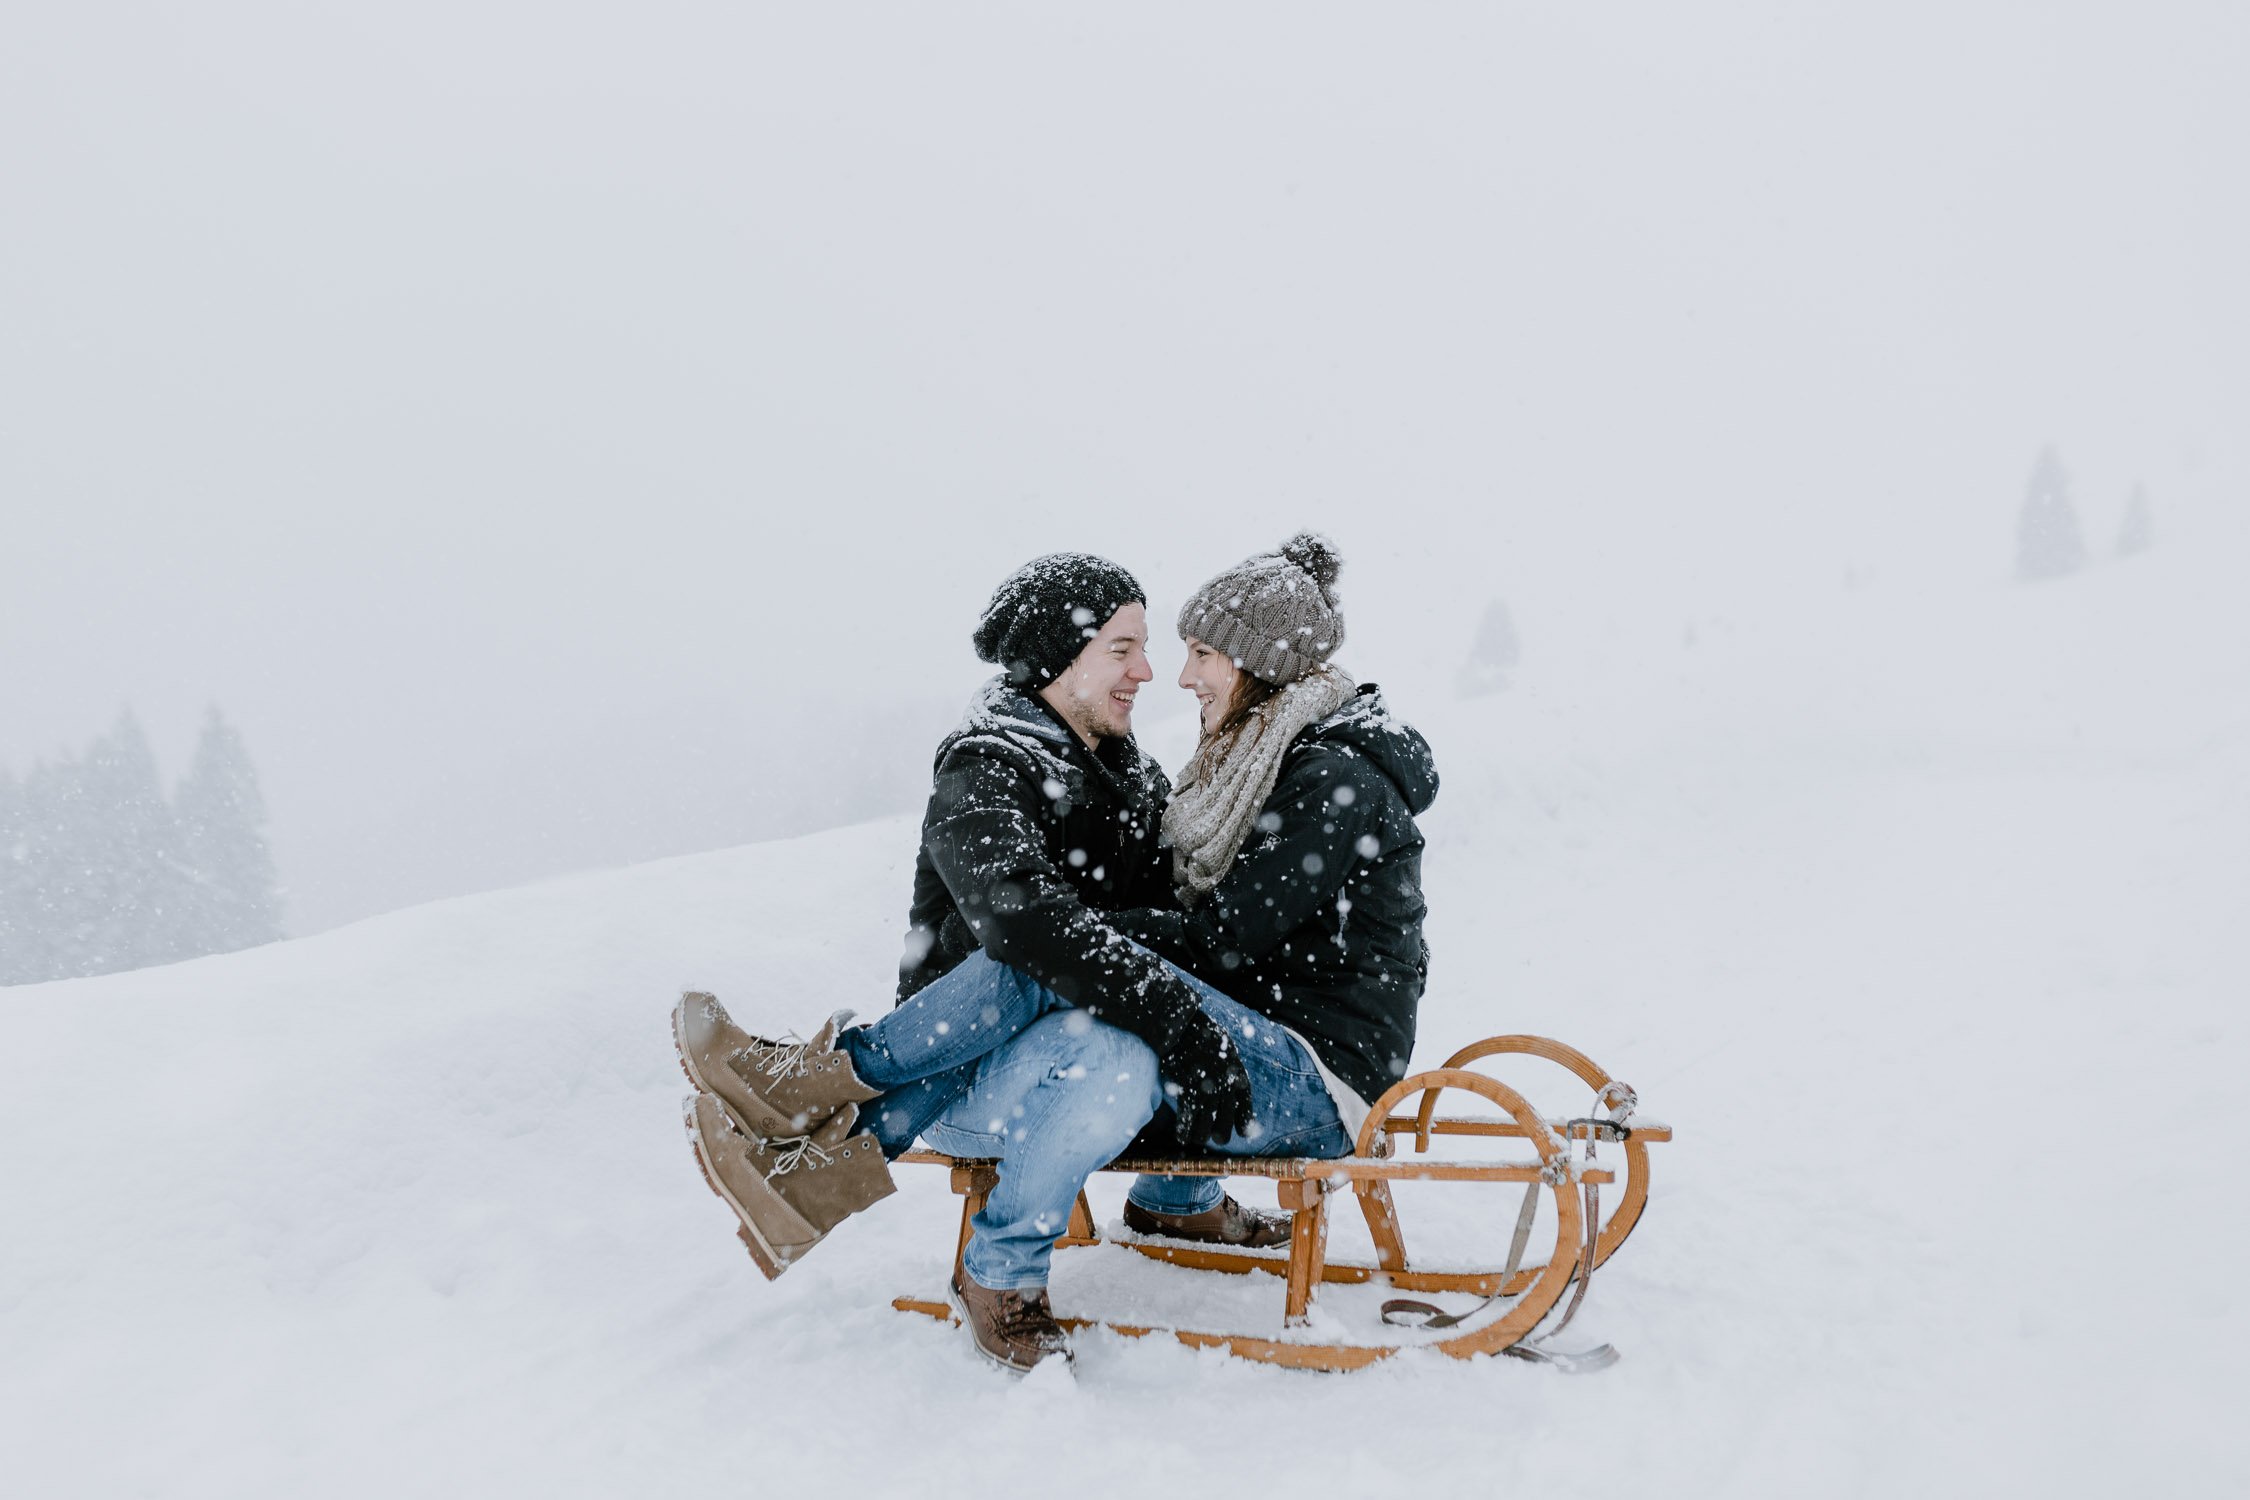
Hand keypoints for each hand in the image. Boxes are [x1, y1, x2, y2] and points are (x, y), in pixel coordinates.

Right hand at [1166, 1024, 1254, 1149]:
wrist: (1183, 1024)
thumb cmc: (1204, 1037)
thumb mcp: (1226, 1049)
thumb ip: (1231, 1070)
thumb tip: (1236, 1087)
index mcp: (1237, 1075)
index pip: (1244, 1106)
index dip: (1244, 1122)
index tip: (1243, 1133)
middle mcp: (1225, 1086)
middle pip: (1225, 1124)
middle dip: (1220, 1135)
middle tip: (1215, 1138)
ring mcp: (1206, 1090)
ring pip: (1205, 1128)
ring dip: (1199, 1135)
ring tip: (1195, 1137)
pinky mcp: (1187, 1090)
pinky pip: (1186, 1120)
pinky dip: (1183, 1131)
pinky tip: (1181, 1136)